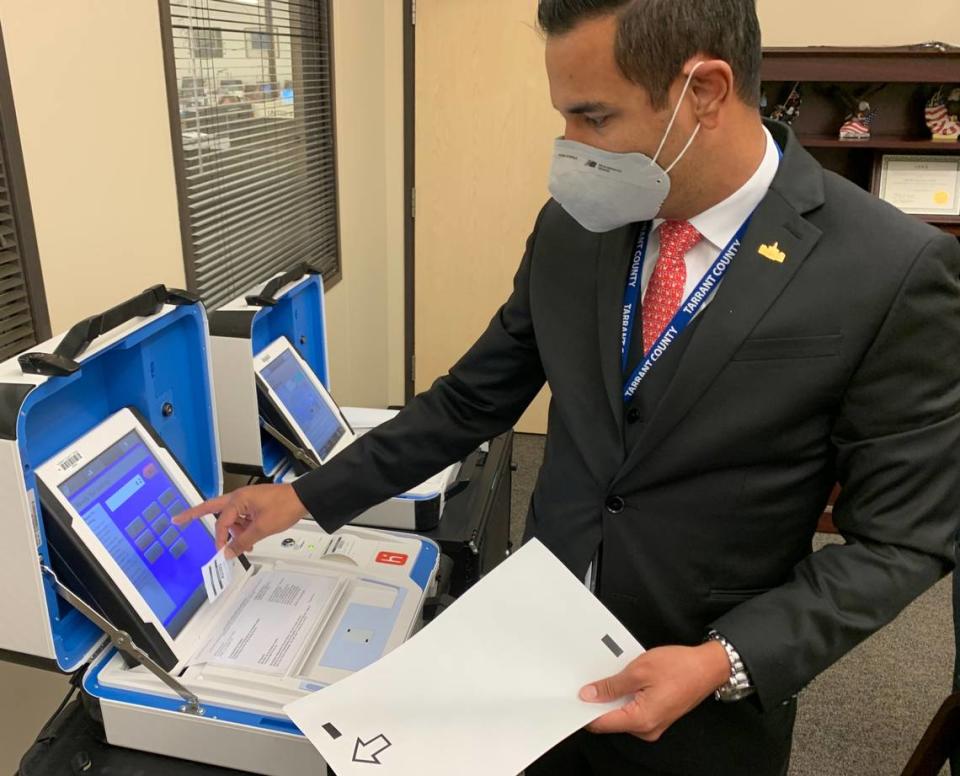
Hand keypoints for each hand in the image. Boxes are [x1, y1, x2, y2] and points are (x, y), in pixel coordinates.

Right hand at [173, 484, 307, 554]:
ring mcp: (247, 501)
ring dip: (234, 532)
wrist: (303, 499)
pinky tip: (249, 542)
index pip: (222, 522)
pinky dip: (243, 530)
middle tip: (178, 519)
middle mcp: (240, 497)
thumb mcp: (262, 528)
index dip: (220, 538)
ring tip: (244, 546)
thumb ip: (243, 541)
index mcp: (239, 499)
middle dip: (197, 515)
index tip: (221, 551)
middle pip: (214, 509)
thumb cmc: (284, 507)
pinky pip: (242, 519)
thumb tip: (227, 552)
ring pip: (232, 518)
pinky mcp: (255, 505)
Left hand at [580, 642, 729, 741]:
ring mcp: (653, 724)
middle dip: (599, 700)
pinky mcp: (657, 716)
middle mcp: (646, 728)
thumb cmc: (679, 667)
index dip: (585, 710)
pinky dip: (626, 696)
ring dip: (614, 696)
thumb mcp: (639, 670)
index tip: (573, 696)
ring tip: (613, 674)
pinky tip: (626, 680)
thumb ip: (612, 686)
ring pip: (621, 713)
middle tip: (591, 678)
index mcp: (641, 720)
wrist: (708, 667)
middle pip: (610, 719)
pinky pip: (633, 710)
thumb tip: (589, 695)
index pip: (602, 723)